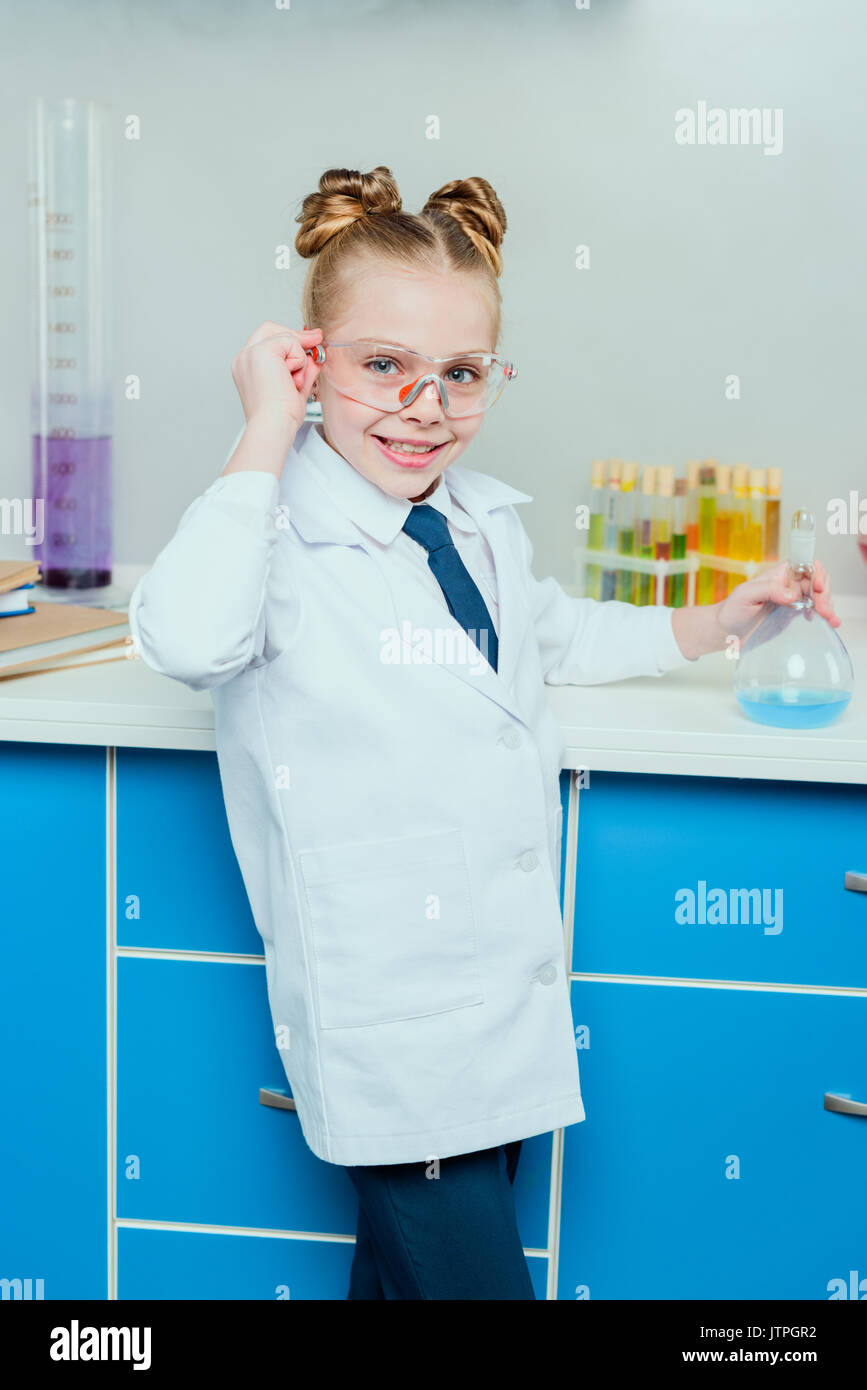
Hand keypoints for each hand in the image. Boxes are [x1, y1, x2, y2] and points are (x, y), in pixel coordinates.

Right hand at [230, 321, 322, 439]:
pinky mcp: (260, 352)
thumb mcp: (296, 386)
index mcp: (247, 368)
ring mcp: (250, 353)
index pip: (266, 340)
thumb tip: (315, 353)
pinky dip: (299, 360)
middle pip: (270, 328)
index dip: (289, 340)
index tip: (311, 342)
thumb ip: (304, 367)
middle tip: (316, 341)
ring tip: (294, 382)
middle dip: (295, 336)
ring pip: (284, 337)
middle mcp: (244, 358)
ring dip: (299, 359)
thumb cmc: (281, 417)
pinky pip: (290, 342)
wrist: (274, 426)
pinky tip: (292, 379)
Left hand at [717, 559, 839, 640]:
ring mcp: (794, 601)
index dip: (817, 572)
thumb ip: (768, 590)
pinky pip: (815, 612)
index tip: (818, 587)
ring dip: (828, 606)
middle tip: (823, 610)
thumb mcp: (745, 595)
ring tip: (830, 619)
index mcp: (780, 574)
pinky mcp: (795, 616)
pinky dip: (825, 616)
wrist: (726, 631)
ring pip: (819, 597)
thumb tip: (792, 595)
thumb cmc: (732, 609)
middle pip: (817, 582)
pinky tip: (831, 623)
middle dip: (824, 594)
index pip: (805, 565)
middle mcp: (789, 585)